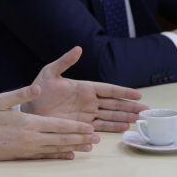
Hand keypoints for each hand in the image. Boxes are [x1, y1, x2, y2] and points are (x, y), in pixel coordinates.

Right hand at [0, 83, 99, 161]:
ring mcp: (29, 148)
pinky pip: (46, 156)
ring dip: (74, 148)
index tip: (90, 127)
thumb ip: (21, 94)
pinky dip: (59, 156)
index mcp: (29, 123)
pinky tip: (69, 156)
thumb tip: (38, 88)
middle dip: (80, 138)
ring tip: (89, 147)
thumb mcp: (0, 100)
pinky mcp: (24, 155)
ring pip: (57, 149)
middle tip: (96, 139)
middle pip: (62, 139)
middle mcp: (32, 137)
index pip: (59, 125)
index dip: (76, 127)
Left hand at [23, 46, 145, 131]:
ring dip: (124, 117)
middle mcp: (89, 100)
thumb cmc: (39, 89)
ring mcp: (86, 113)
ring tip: (139, 120)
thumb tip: (78, 48)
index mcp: (85, 87)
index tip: (138, 95)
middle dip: (130, 107)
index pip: (109, 90)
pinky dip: (112, 127)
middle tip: (146, 111)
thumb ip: (65, 61)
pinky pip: (100, 125)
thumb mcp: (50, 72)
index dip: (123, 92)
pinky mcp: (81, 123)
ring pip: (110, 115)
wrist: (30, 108)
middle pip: (114, 104)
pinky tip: (124, 128)